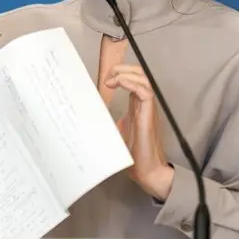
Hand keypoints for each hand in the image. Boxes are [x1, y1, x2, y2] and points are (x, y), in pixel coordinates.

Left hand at [105, 64, 174, 199]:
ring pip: (144, 79)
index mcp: (136, 105)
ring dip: (127, 73)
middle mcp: (143, 104)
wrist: (147, 170)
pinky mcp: (149, 115)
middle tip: (109, 73)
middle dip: (124, 68)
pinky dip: (132, 83)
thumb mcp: (116, 130)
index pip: (133, 79)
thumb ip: (108, 119)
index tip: (106, 78)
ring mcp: (148, 109)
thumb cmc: (134, 153)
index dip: (121, 73)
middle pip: (140, 74)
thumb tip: (90, 114)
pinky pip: (145, 92)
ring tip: (113, 78)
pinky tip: (120, 83)